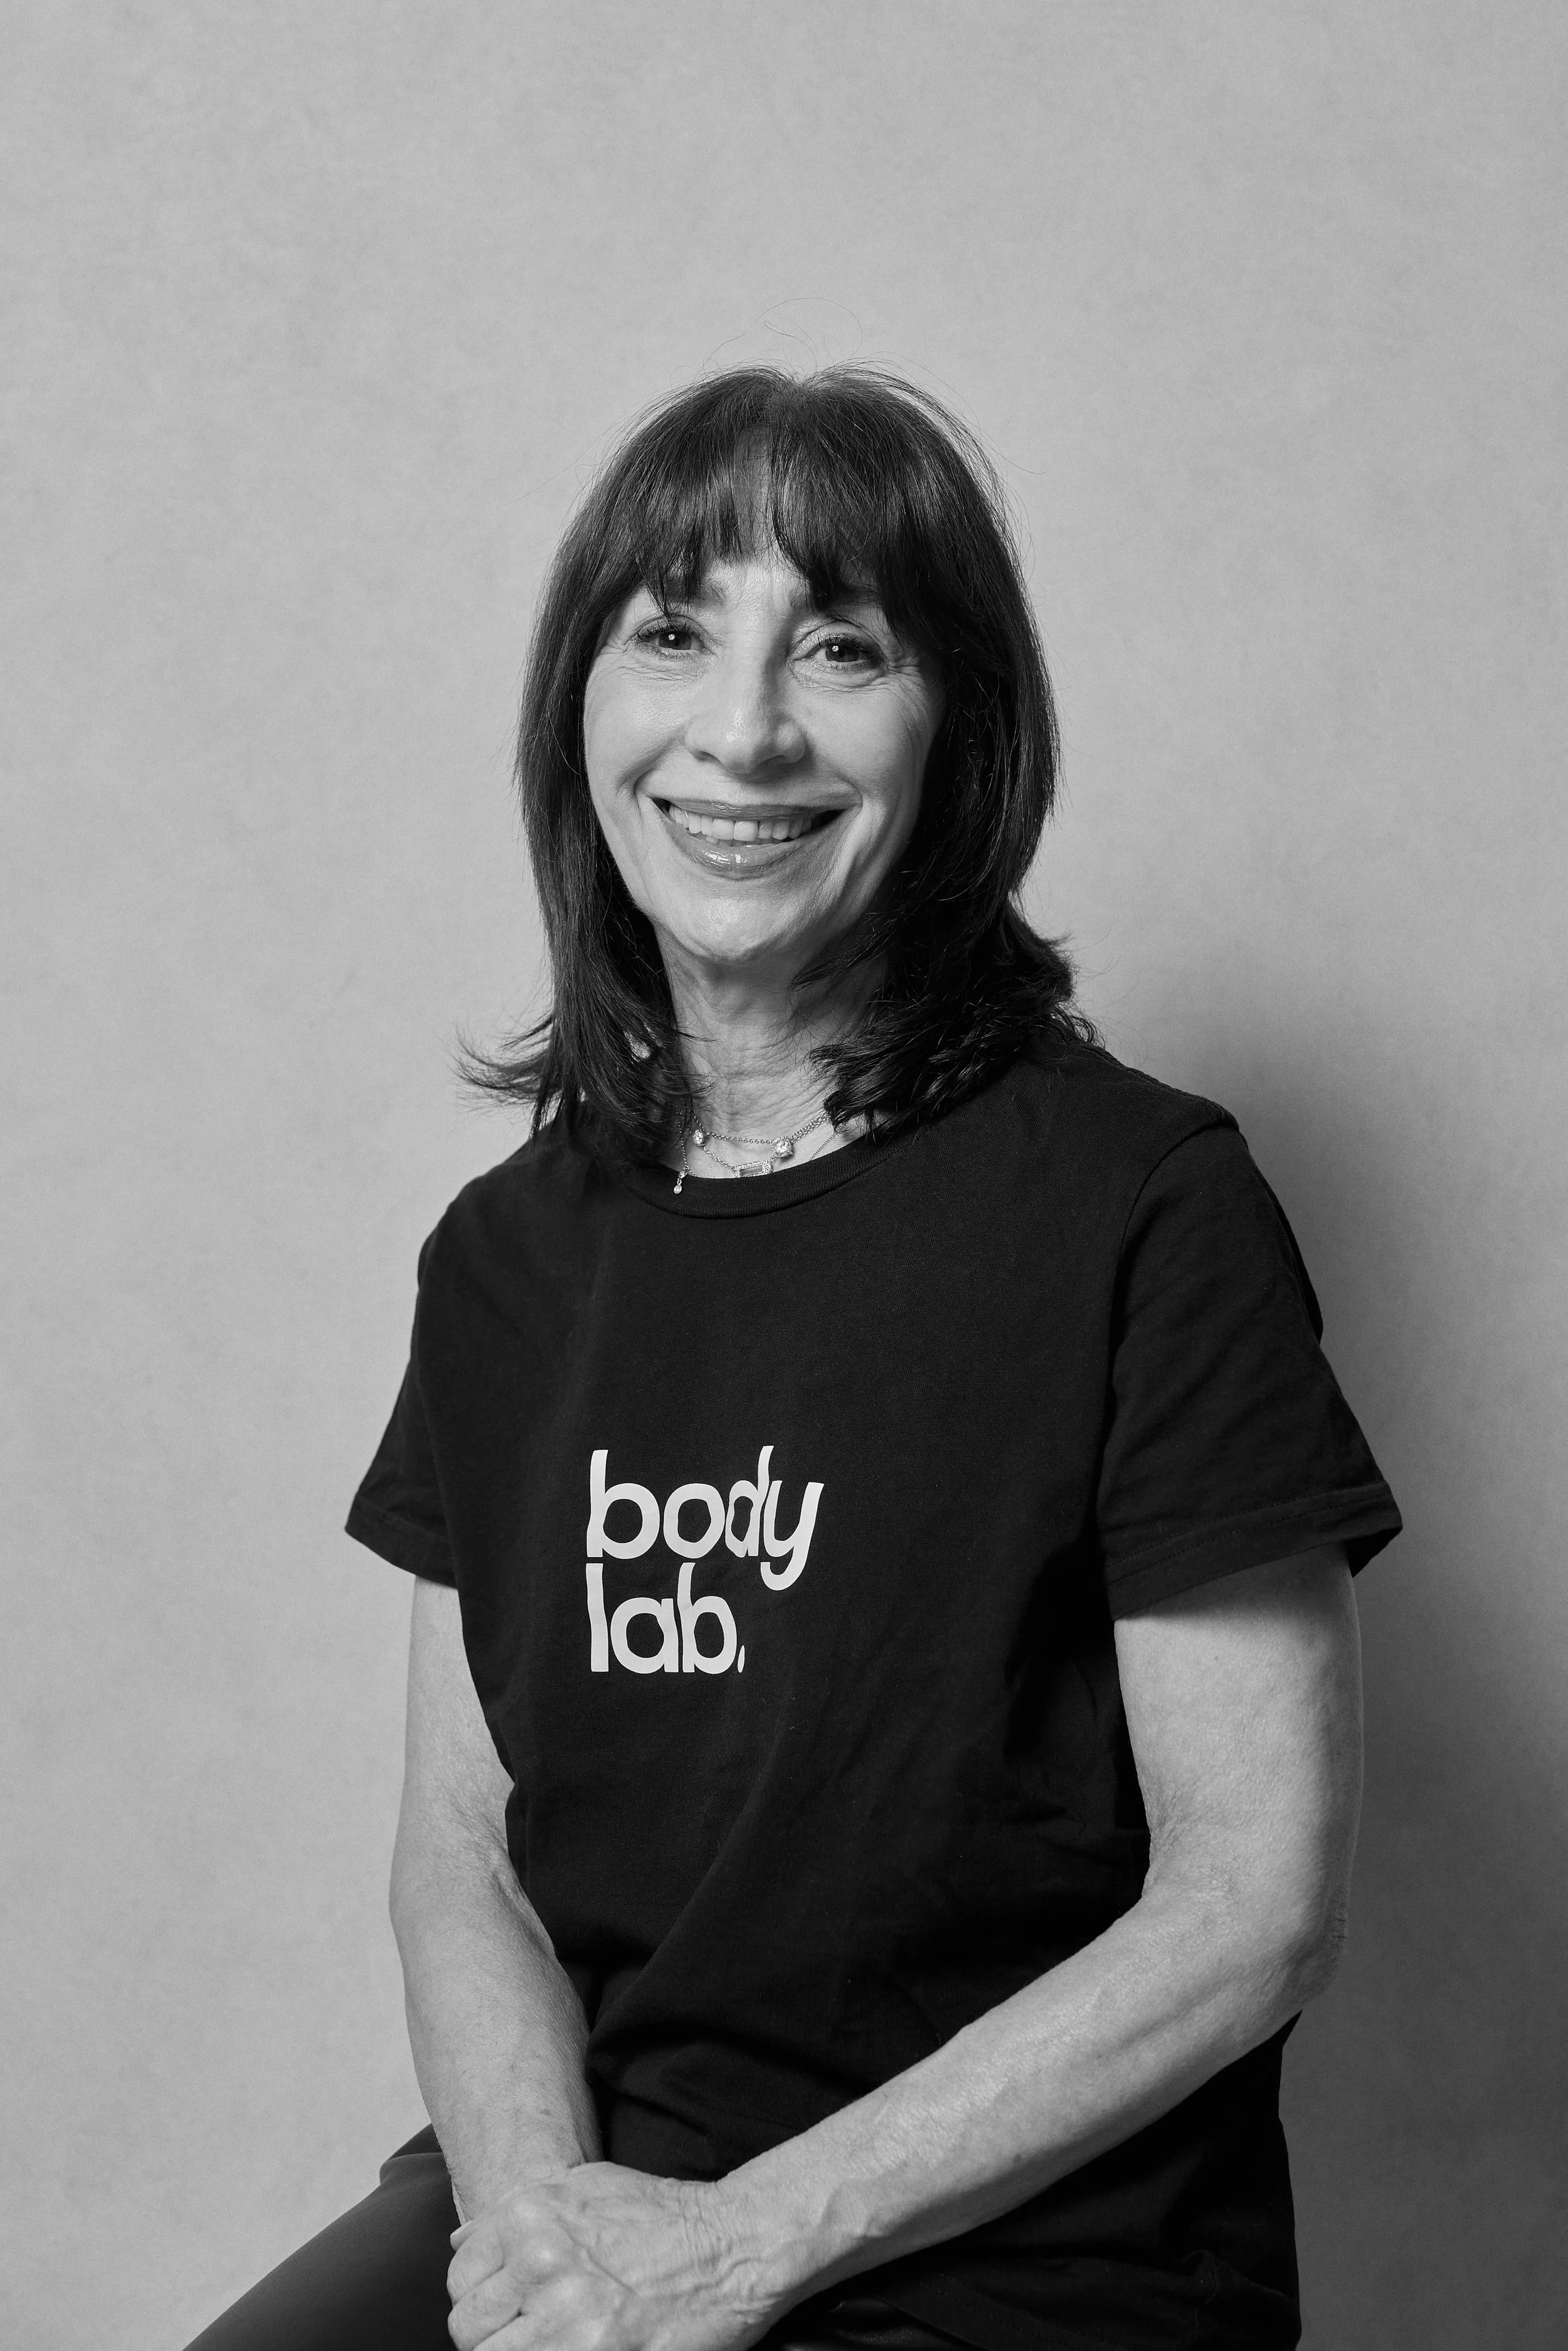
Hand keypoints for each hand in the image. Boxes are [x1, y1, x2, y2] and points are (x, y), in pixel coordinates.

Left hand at [445, 2161, 779, 2350]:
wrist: (733, 2246)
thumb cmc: (661, 2215)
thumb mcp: (583, 2188)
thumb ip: (516, 2215)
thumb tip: (460, 2241)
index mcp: (528, 2215)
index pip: (460, 2280)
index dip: (482, 2298)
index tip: (510, 2305)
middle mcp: (538, 2262)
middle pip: (470, 2329)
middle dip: (494, 2336)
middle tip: (533, 2332)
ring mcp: (565, 2316)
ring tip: (555, 2342)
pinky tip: (575, 2348)